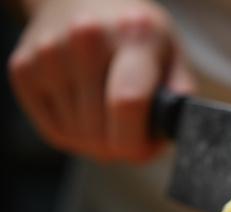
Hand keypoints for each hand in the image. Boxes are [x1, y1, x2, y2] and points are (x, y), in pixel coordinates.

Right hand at [8, 0, 193, 161]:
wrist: (81, 0)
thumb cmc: (135, 34)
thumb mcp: (171, 53)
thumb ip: (180, 94)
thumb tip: (177, 131)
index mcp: (133, 34)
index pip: (128, 104)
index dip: (138, 143)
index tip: (146, 150)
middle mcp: (85, 39)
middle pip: (100, 131)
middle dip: (121, 148)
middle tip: (131, 136)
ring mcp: (48, 54)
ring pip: (77, 137)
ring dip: (98, 143)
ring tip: (110, 119)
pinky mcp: (23, 69)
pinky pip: (54, 132)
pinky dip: (75, 136)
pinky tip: (87, 113)